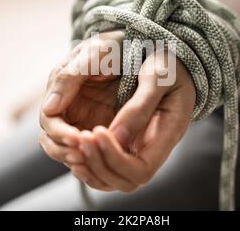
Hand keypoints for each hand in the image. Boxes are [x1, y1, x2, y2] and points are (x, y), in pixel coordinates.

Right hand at [39, 31, 123, 171]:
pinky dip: (96, 157)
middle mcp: (67, 108)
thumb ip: (69, 78)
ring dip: (80, 158)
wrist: (138, 46)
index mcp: (60, 90)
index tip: (77, 139)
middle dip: (65, 151)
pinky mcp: (100, 128)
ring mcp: (82, 120)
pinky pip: (93, 149)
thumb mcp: (93, 55)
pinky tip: (110, 159)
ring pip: (70, 149)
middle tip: (85, 155)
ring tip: (98, 160)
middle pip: (54, 141)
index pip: (49, 122)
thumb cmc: (112, 46)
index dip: (59, 134)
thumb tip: (49, 108)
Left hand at [72, 49, 195, 191]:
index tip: (96, 130)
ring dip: (87, 166)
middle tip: (78, 137)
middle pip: (123, 181)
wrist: (169, 57)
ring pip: (110, 179)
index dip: (115, 159)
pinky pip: (103, 164)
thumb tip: (113, 137)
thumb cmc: (168, 62)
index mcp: (167, 134)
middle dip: (97, 163)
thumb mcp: (158, 76)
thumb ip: (138, 106)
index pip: (140, 170)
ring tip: (70, 142)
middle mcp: (152, 147)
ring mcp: (137, 147)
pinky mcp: (123, 140)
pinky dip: (85, 160)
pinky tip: (71, 143)